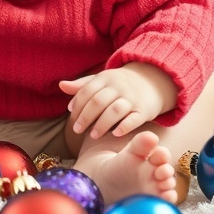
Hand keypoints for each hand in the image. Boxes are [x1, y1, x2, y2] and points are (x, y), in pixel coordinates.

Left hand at [59, 63, 177, 139]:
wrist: (153, 80)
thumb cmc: (120, 84)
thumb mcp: (102, 81)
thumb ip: (82, 85)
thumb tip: (60, 85)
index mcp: (105, 78)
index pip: (87, 91)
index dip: (77, 104)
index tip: (71, 116)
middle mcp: (118, 87)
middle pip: (98, 102)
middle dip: (85, 117)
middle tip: (76, 130)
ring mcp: (132, 98)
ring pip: (114, 110)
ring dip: (102, 124)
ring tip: (92, 136)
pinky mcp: (144, 110)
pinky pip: (134, 118)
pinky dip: (125, 126)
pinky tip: (115, 134)